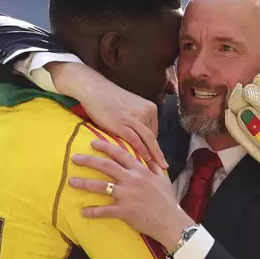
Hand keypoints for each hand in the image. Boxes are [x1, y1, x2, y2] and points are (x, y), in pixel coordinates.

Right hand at [47, 62, 167, 167]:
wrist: (95, 89)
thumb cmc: (110, 98)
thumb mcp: (131, 106)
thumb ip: (138, 119)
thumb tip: (140, 136)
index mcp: (150, 108)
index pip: (154, 131)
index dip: (154, 146)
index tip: (157, 157)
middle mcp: (145, 112)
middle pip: (153, 137)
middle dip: (158, 153)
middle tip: (164, 167)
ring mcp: (134, 118)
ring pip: (148, 140)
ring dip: (153, 156)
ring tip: (157, 169)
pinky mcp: (122, 124)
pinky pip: (135, 140)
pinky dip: (141, 151)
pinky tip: (144, 161)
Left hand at [69, 140, 193, 249]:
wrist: (170, 220)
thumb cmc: (167, 200)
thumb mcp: (162, 180)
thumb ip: (154, 168)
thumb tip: (151, 159)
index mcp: (140, 170)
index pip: (120, 154)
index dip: (105, 147)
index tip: (92, 142)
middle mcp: (131, 180)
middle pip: (106, 166)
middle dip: (88, 160)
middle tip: (74, 158)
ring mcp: (127, 195)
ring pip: (101, 187)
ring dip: (84, 183)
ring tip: (70, 182)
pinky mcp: (124, 211)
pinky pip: (104, 210)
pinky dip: (92, 211)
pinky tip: (82, 211)